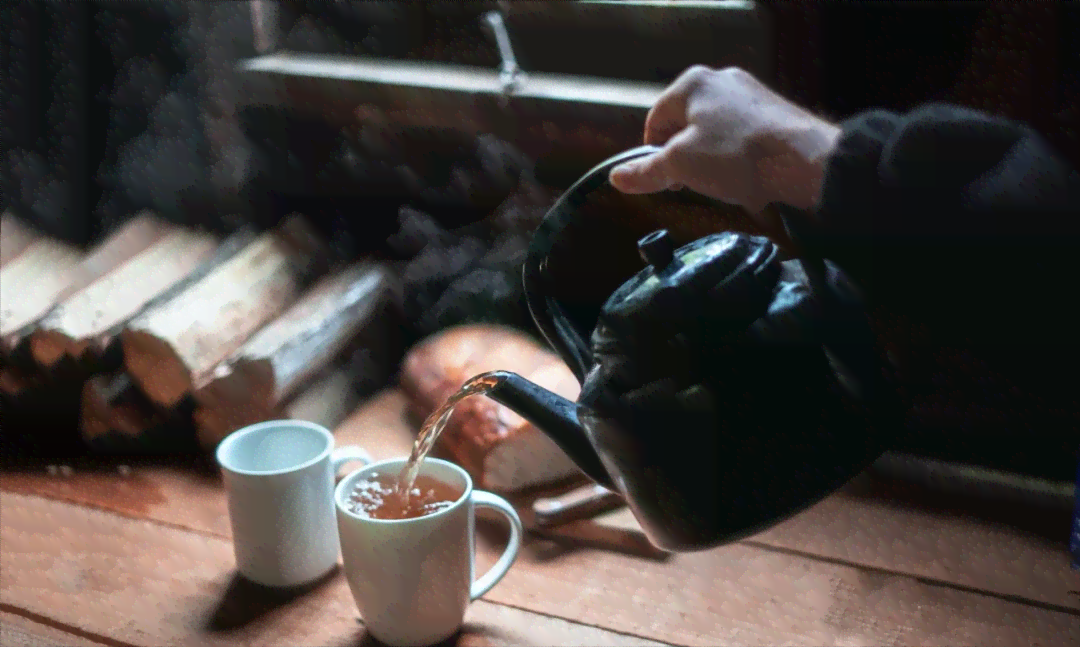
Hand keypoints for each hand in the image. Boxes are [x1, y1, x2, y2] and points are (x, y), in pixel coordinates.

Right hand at [609, 66, 841, 216]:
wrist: (806, 161)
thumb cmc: (737, 156)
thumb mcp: (681, 166)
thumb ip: (646, 172)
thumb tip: (616, 178)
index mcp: (692, 83)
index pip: (655, 121)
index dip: (653, 155)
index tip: (663, 181)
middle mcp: (720, 80)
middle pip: (685, 126)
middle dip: (684, 158)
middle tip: (693, 184)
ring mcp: (750, 94)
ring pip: (713, 133)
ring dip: (711, 161)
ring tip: (724, 183)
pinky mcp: (773, 112)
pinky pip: (741, 137)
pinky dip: (737, 159)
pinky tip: (747, 177)